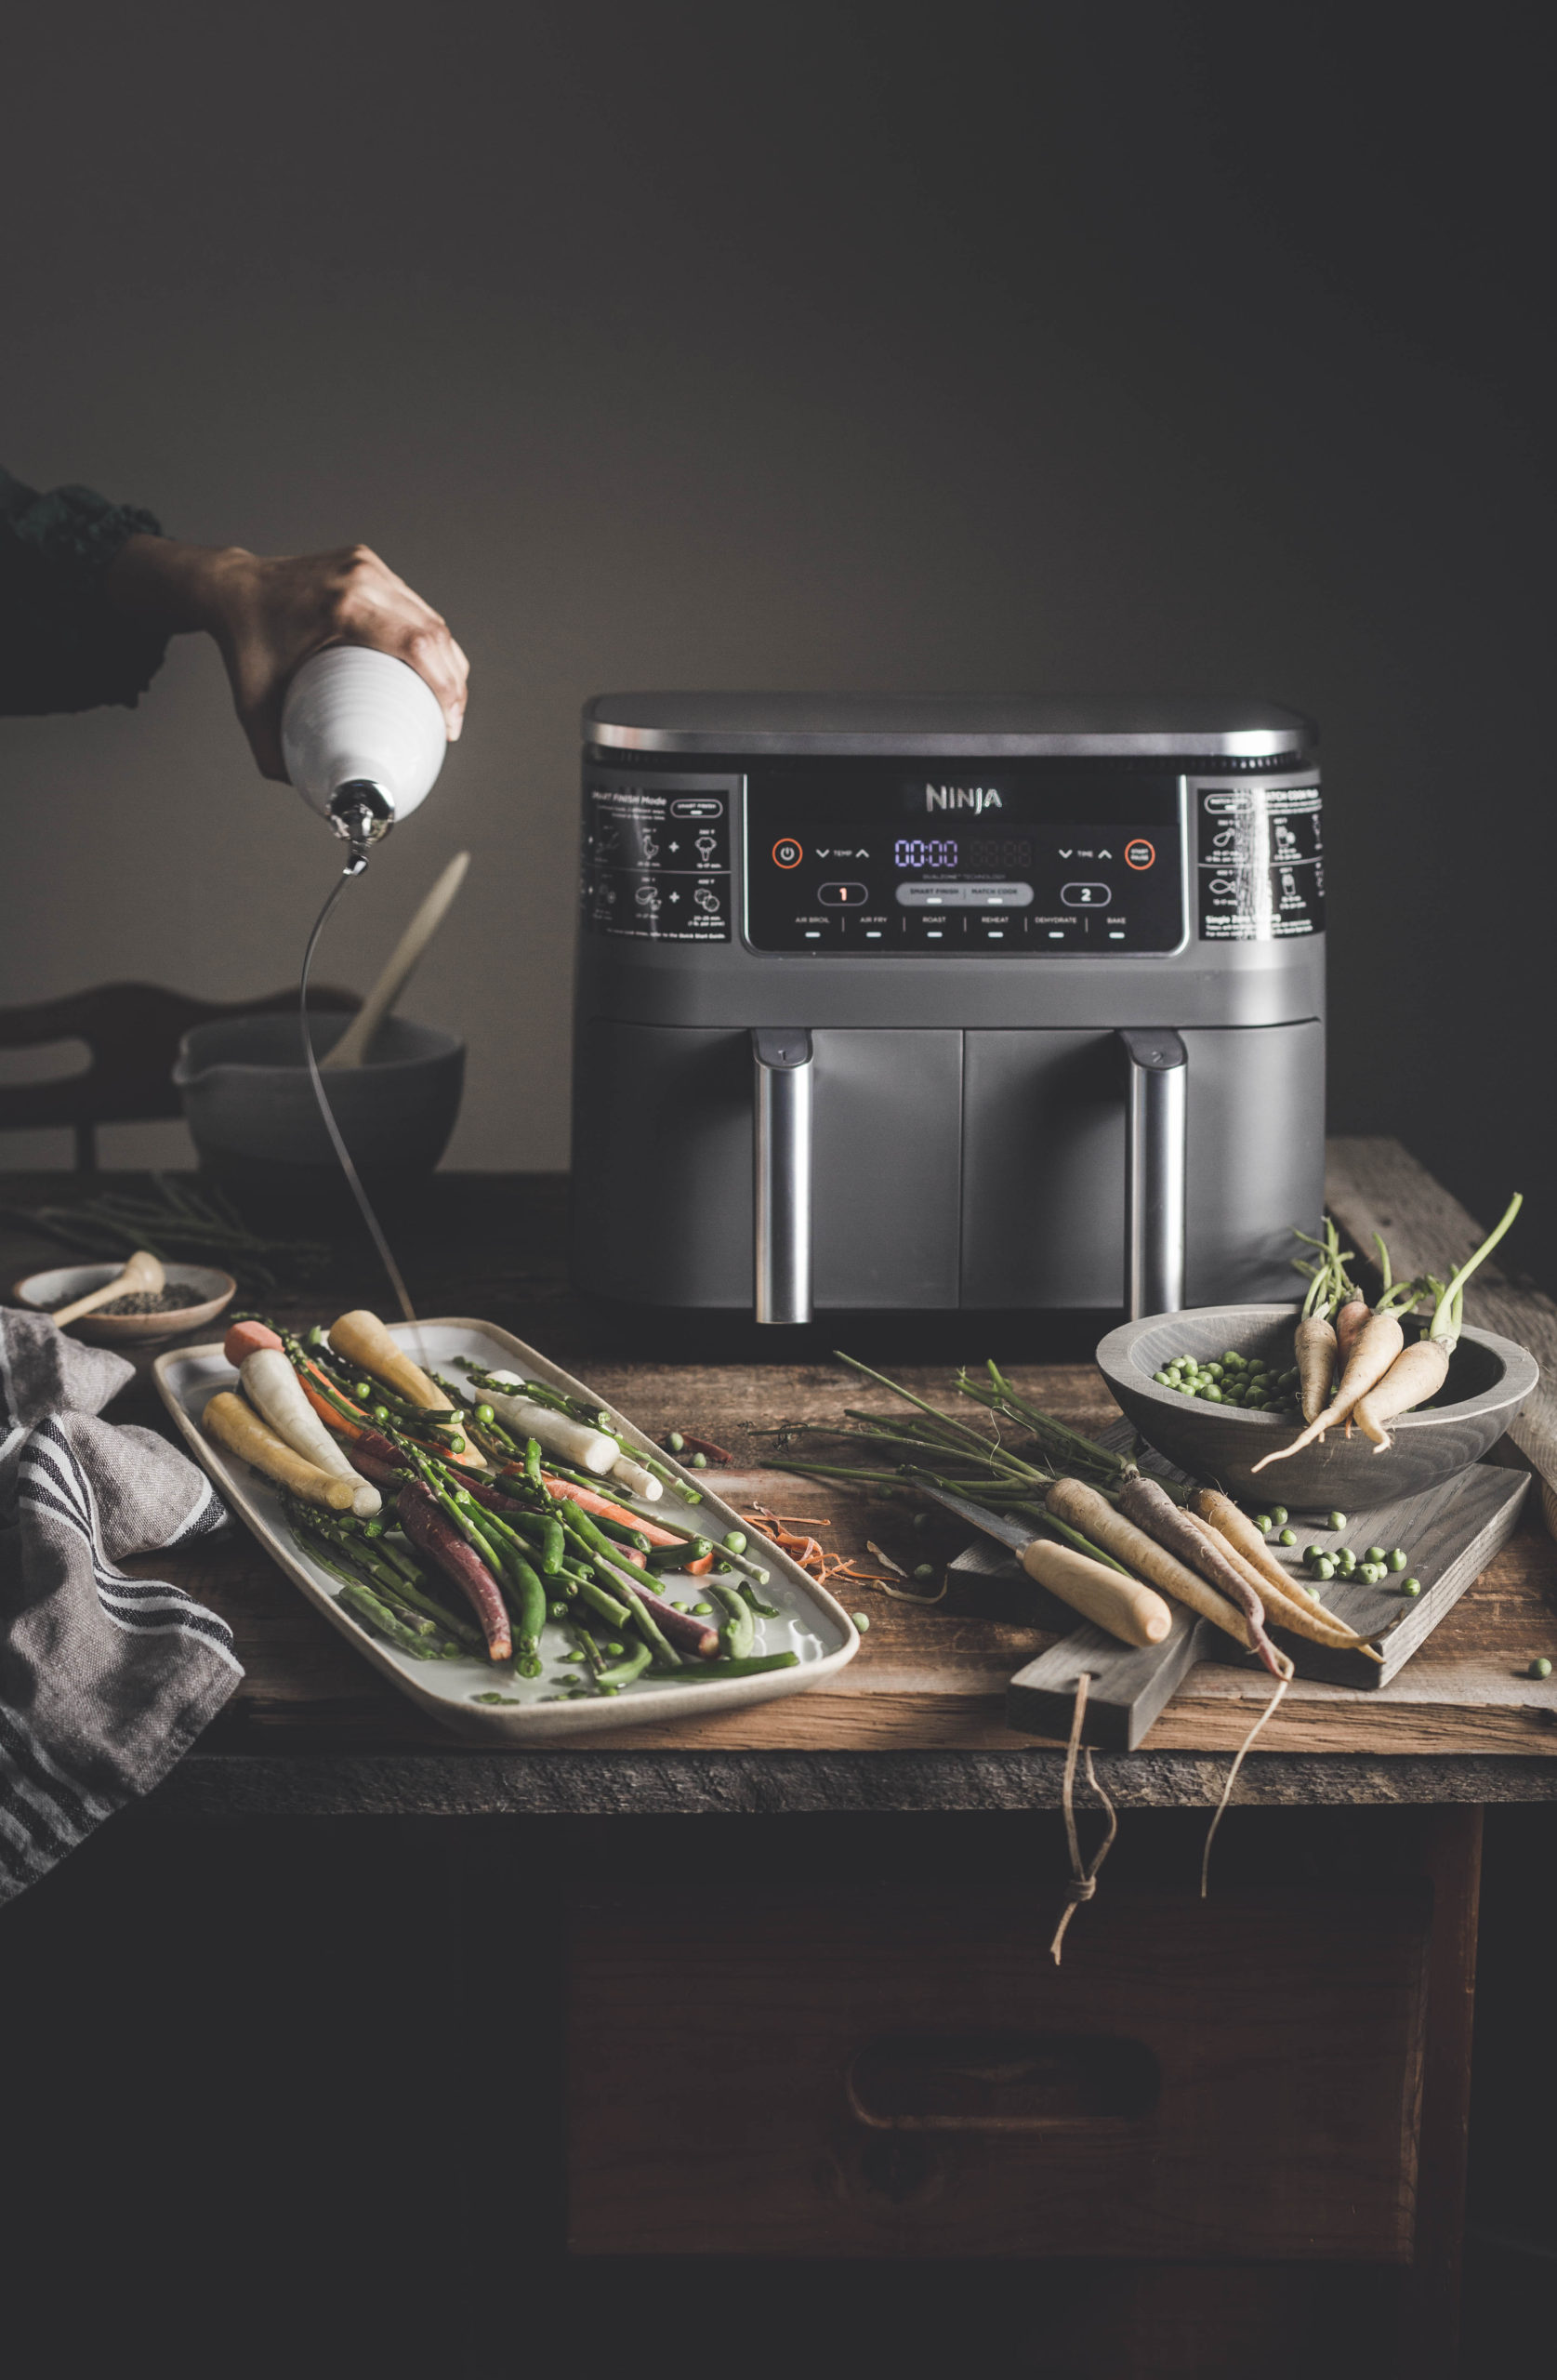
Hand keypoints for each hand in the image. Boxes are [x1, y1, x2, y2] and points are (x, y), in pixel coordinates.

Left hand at [106, 537, 468, 780]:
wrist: (230, 588)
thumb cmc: (242, 645)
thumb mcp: (253, 706)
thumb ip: (278, 757)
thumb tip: (315, 795)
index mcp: (342, 606)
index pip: (419, 644)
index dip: (446, 688)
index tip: (448, 727)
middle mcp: (361, 577)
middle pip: (435, 632)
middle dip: (453, 683)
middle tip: (450, 724)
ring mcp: (367, 566)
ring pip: (431, 617)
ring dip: (447, 661)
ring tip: (447, 702)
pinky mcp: (368, 564)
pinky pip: (414, 606)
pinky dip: (429, 641)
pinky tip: (431, 670)